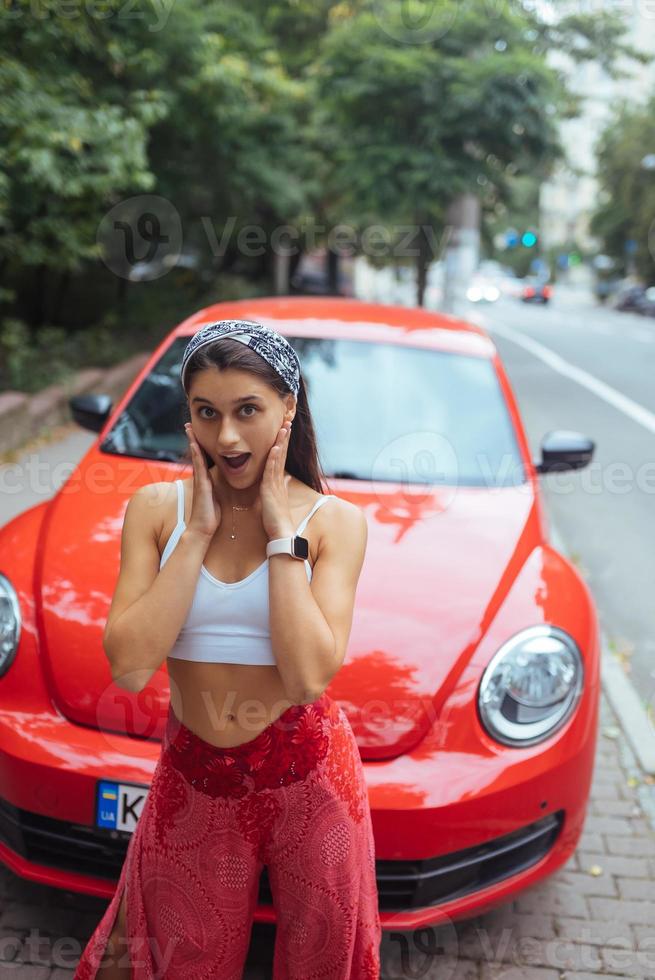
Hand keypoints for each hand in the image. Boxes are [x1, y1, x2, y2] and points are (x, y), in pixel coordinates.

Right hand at [184, 423, 221, 538]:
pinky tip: (194, 444)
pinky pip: (198, 466)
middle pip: (196, 453)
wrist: (202, 529)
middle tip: (189, 424)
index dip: (201, 445)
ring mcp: (199, 480)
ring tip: (189, 427)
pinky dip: (196, 454)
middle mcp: (201, 477)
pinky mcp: (200, 484)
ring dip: (192, 441)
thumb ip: (216, 490)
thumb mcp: (215, 499)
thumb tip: (221, 485)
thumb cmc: (210, 516)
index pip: (203, 458)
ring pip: (195, 456)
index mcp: (206, 479)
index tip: (198, 433)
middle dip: (193, 439)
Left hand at [260, 420, 293, 539]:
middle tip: (287, 421)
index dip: (282, 442)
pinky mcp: (271, 489)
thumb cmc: (275, 518)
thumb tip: (282, 480)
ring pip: (279, 458)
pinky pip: (272, 471)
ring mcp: (276, 483)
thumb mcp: (274, 499)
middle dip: (284, 437)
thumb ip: (277, 488)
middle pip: (282, 453)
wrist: (280, 532)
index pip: (281, 456)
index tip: (284, 428)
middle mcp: (279, 479)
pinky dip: (274, 458)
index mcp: (278, 480)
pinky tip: (275, 447)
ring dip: (281, 442)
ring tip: (283, 428)